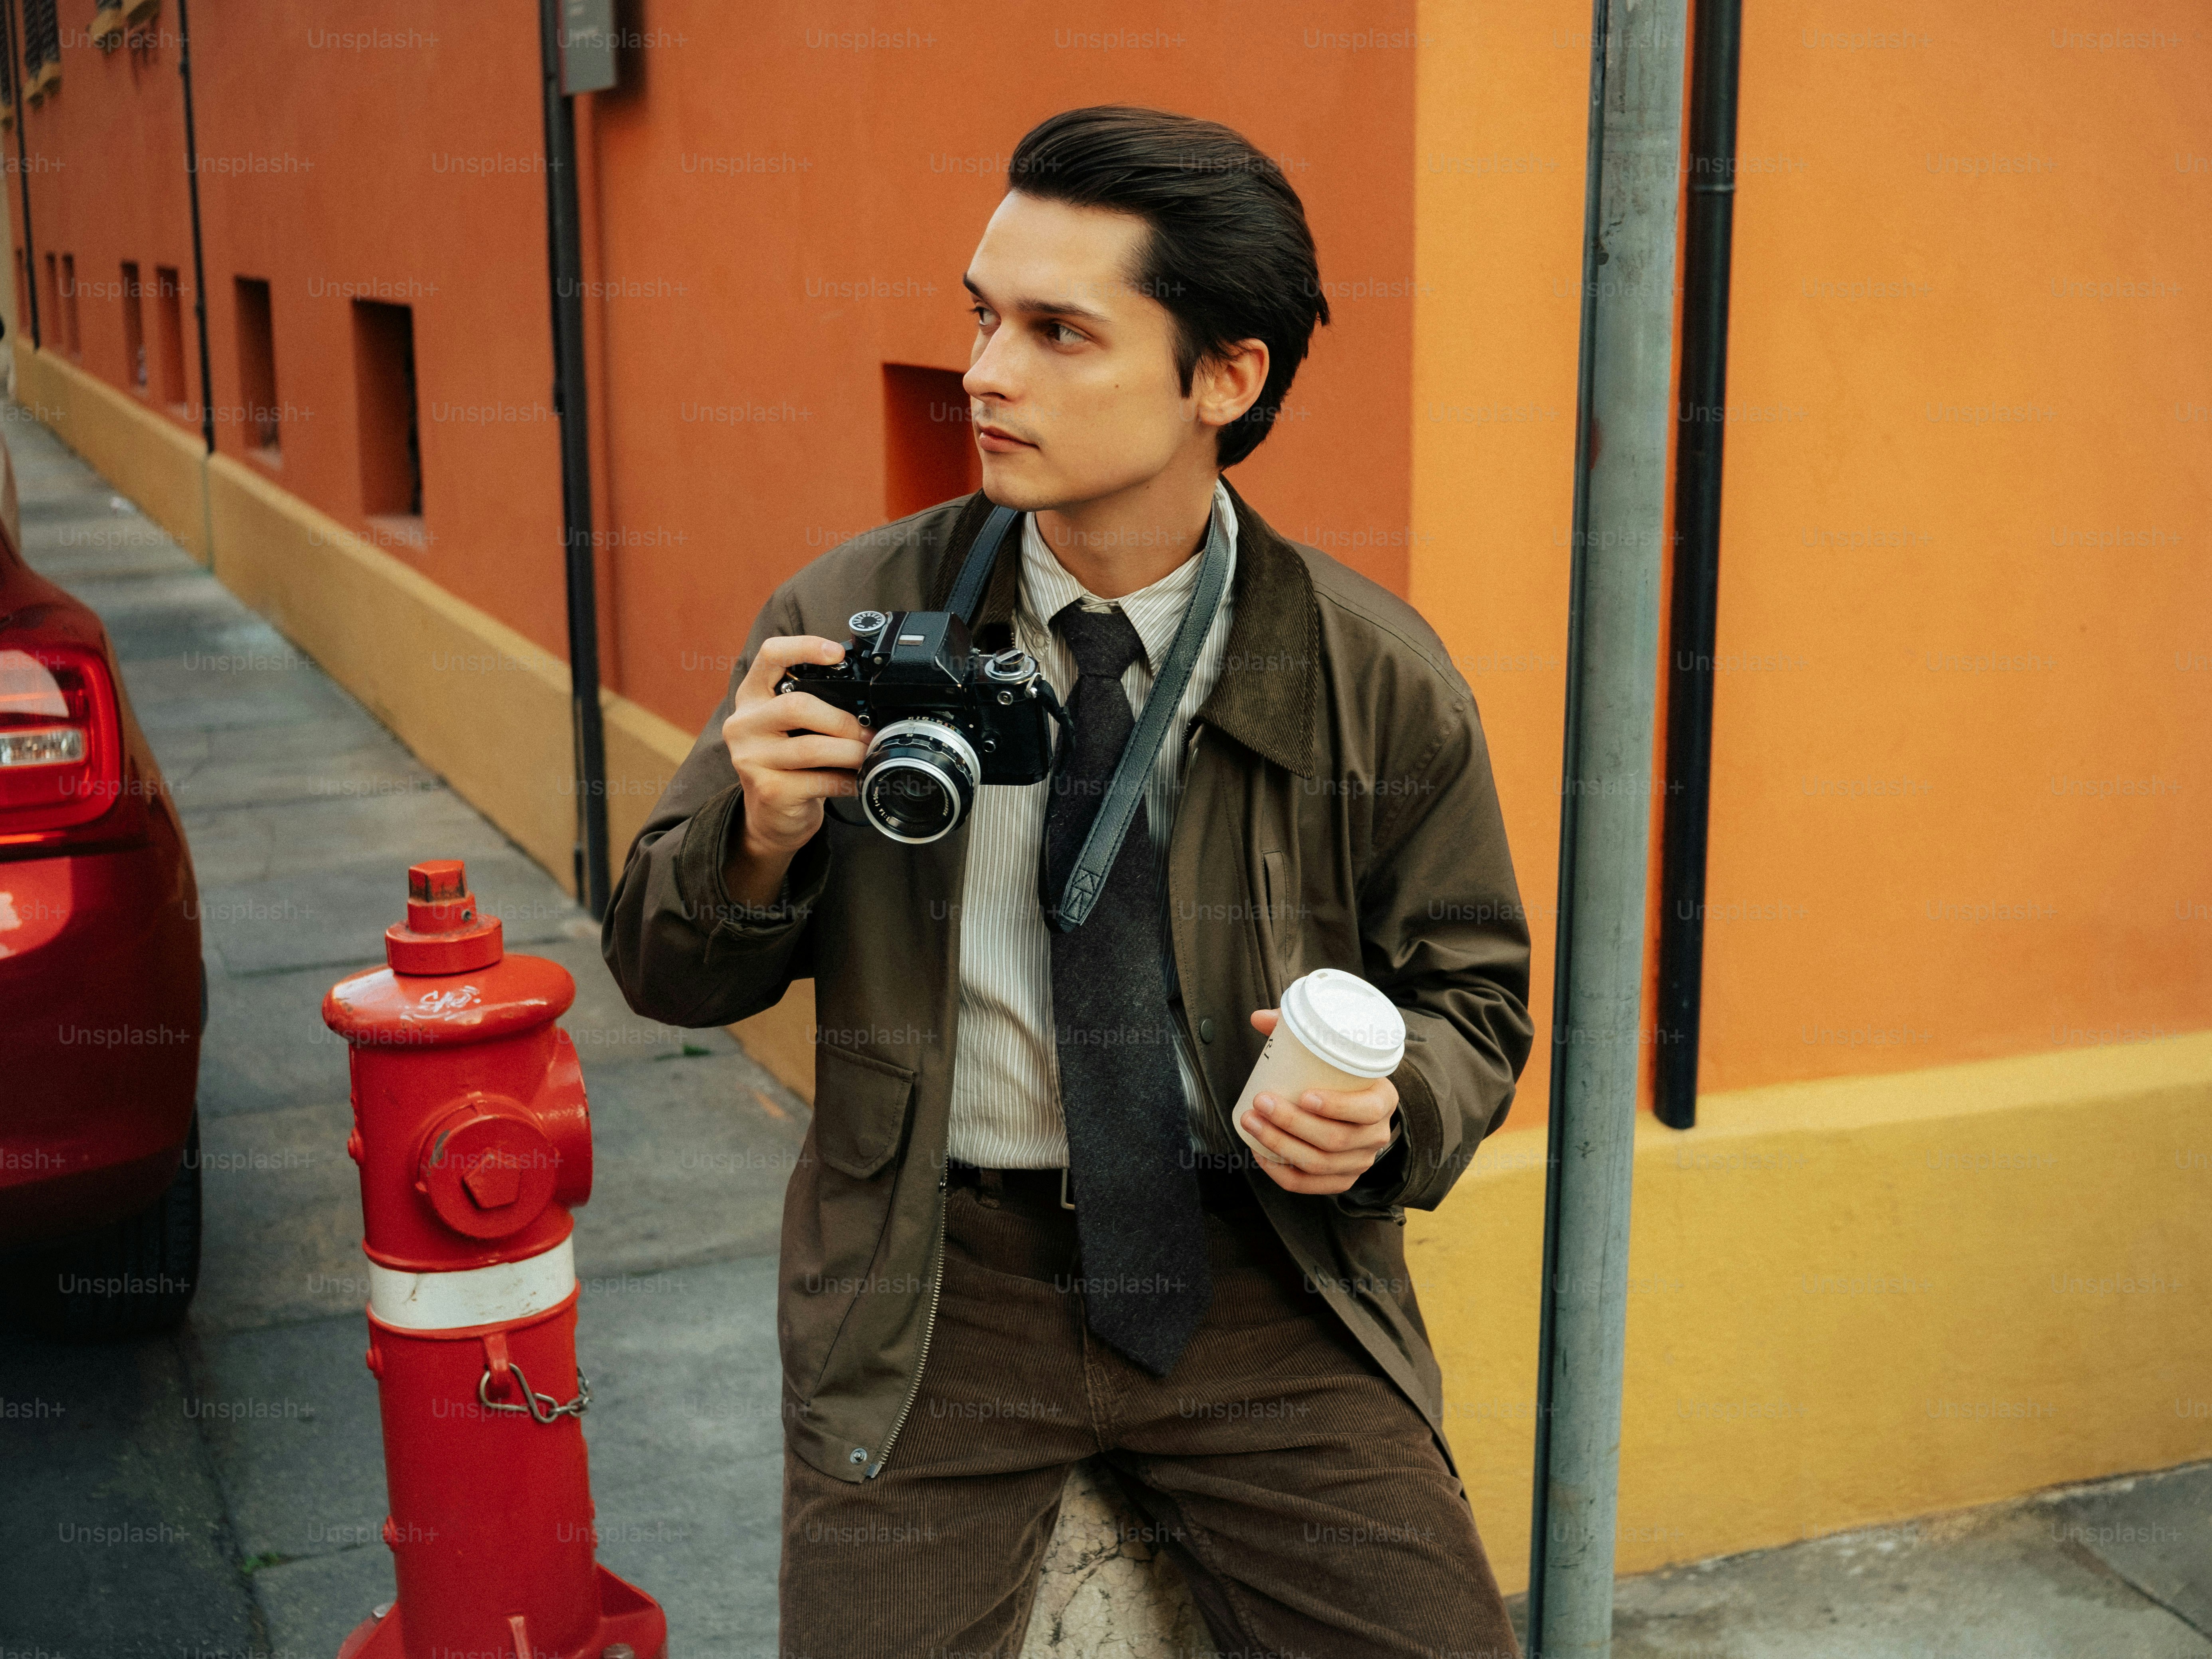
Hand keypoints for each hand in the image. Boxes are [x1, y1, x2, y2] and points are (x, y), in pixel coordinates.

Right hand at [718, 636, 866, 905]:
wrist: (771, 815)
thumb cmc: (789, 762)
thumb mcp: (791, 726)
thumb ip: (814, 704)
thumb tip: (868, 698)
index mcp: (752, 696)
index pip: (770, 656)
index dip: (803, 647)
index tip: (837, 653)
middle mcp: (743, 723)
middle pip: (797, 705)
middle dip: (842, 720)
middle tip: (867, 733)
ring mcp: (751, 758)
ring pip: (811, 747)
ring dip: (851, 752)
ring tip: (868, 755)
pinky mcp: (768, 790)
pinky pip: (820, 781)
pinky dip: (847, 781)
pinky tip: (858, 781)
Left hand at [1238, 1009, 1398, 1195]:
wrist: (1358, 1106)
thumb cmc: (1340, 1076)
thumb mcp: (1332, 1050)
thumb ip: (1298, 1029)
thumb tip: (1258, 1017)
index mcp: (1383, 1100)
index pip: (1367, 1110)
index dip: (1337, 1107)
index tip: (1304, 1095)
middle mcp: (1376, 1136)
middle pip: (1335, 1140)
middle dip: (1292, 1123)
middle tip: (1260, 1102)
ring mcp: (1359, 1162)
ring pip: (1319, 1164)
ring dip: (1280, 1145)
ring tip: (1251, 1121)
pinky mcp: (1341, 1180)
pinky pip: (1310, 1186)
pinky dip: (1281, 1172)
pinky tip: (1260, 1153)